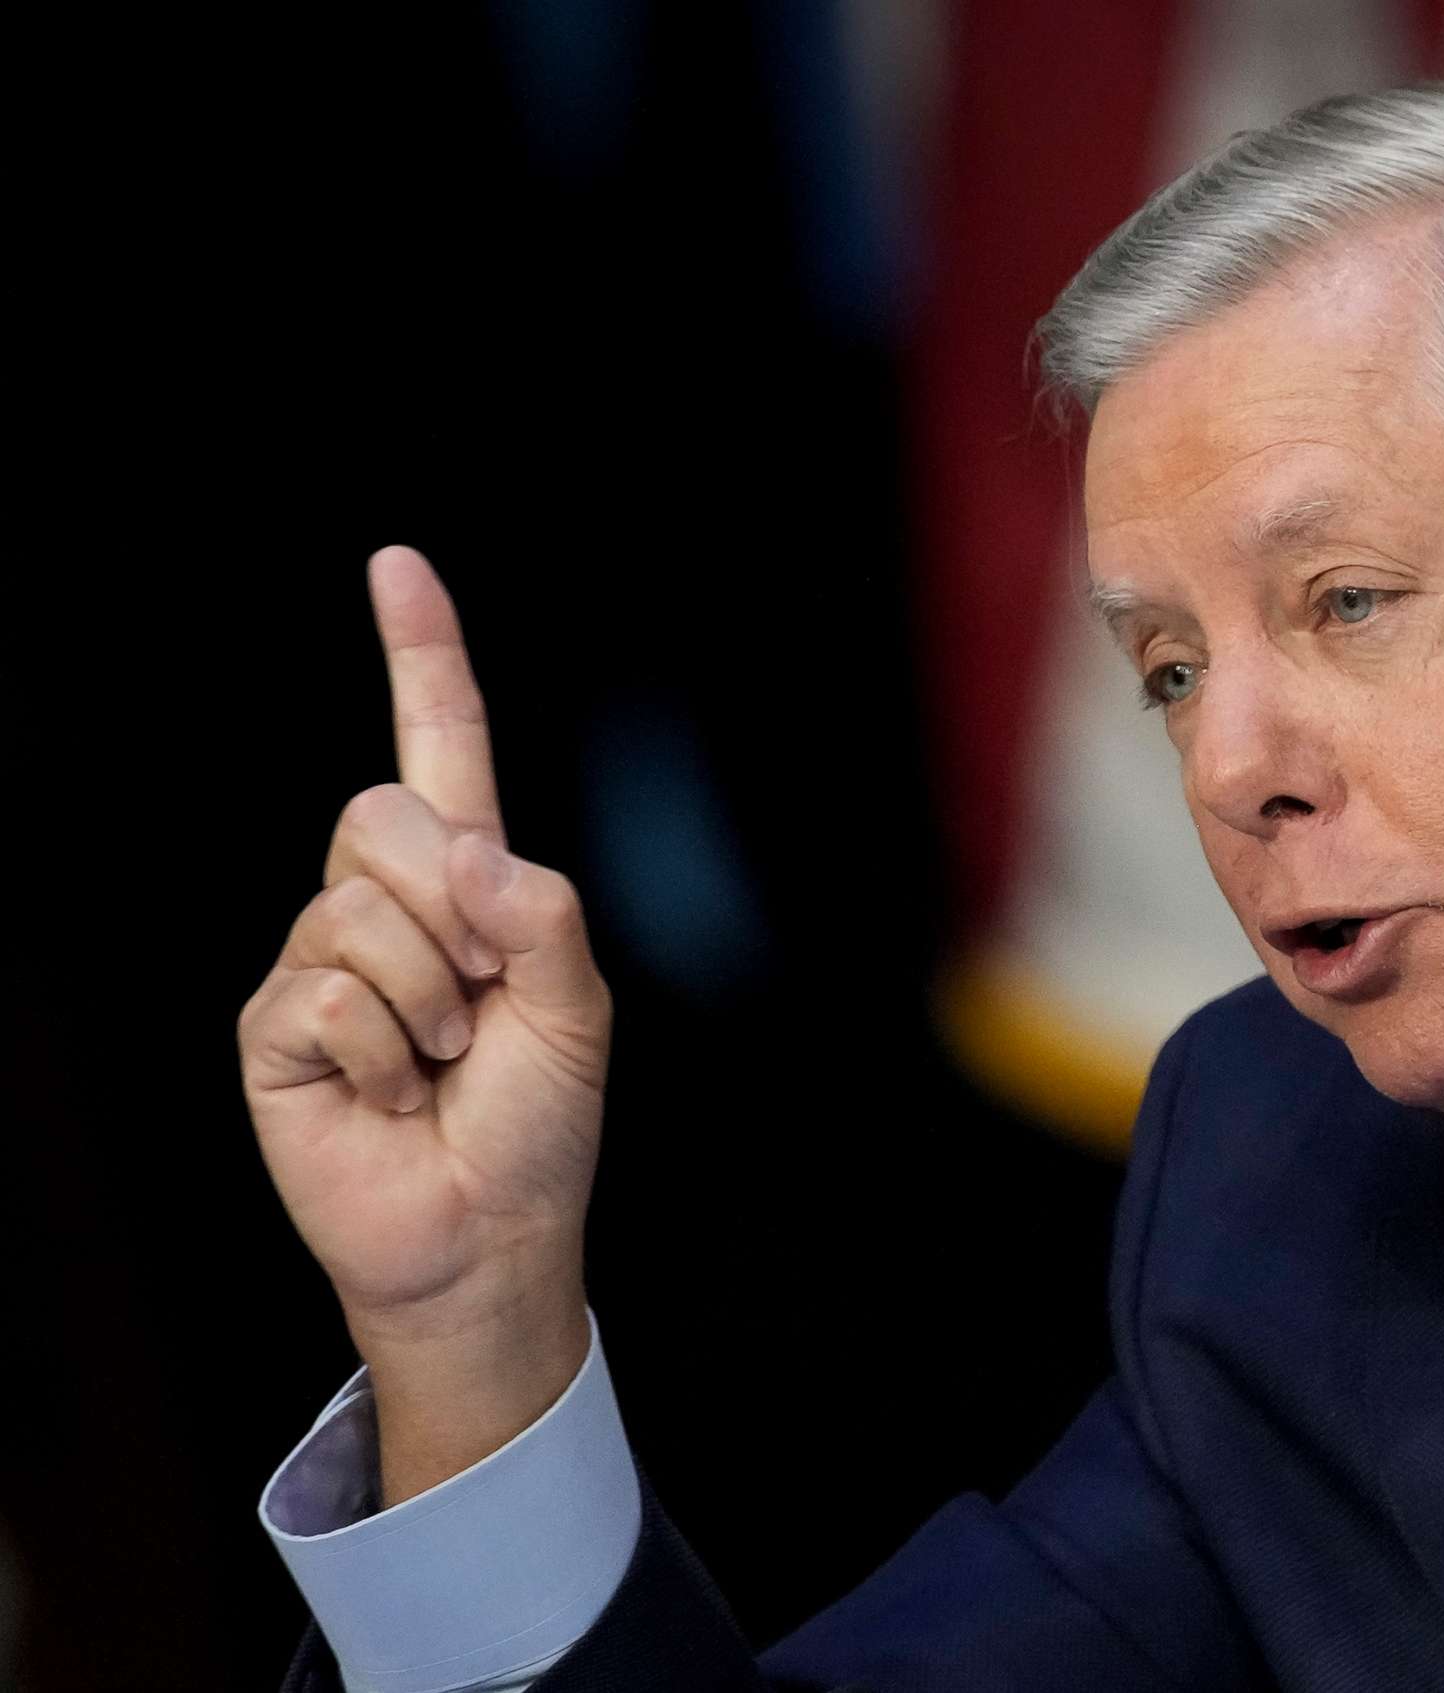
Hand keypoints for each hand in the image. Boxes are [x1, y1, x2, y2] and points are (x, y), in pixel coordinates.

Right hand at [238, 546, 611, 1498]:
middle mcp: (383, 904)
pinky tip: (392, 1095)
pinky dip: (385, 1050)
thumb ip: (541, 912)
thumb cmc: (537, 1123)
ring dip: (430, 999)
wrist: (489, 1235)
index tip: (397, 565)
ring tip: (442, 1063)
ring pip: (359, 910)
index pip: (438, 749)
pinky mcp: (275, 1028)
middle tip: (481, 1004)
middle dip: (452, 908)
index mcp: (468, 883)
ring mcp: (318, 960)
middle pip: (383, 816)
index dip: (421, 658)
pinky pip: (328, 992)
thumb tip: (466, 852)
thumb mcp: (578, 1008)